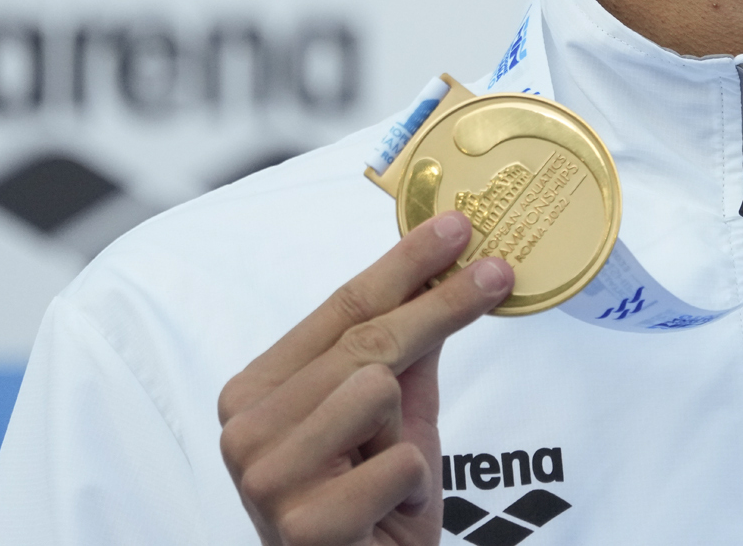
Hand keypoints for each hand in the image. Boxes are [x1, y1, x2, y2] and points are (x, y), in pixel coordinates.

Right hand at [218, 210, 514, 544]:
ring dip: (406, 436)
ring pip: (376, 390)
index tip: (456, 227)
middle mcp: (244, 429)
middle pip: (365, 341)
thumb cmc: (374, 511)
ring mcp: (265, 477)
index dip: (403, 265)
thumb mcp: (395, 421)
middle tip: (498, 273)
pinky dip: (412, 486)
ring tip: (388, 478)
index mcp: (255, 392)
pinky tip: (385, 517)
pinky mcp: (302, 526)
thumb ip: (408, 353)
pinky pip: (398, 463)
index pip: (340, 308)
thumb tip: (444, 272)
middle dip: (440, 305)